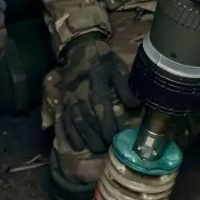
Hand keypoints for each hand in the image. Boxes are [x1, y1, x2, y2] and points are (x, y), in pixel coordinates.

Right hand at [59, 37, 138, 153]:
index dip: (107, 122)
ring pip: (77, 122)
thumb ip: (125, 86)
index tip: (115, 136)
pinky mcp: (64, 103)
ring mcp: (71, 99)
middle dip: (98, 134)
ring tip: (97, 148)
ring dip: (86, 137)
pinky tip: (78, 146)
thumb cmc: (102, 60)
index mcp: (95, 83)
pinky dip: (71, 135)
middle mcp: (81, 93)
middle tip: (108, 146)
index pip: (101, 106)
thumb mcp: (117, 67)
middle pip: (89, 117)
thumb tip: (135, 105)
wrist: (79, 50)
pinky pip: (66, 121)